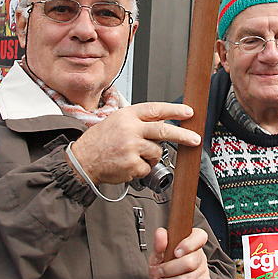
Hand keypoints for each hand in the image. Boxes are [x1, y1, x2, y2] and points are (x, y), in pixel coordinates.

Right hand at [69, 101, 200, 185]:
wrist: (82, 160)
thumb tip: (162, 124)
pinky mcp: (132, 164)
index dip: (175, 110)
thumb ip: (138, 121)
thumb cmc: (98, 141)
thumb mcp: (116, 121)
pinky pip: (147, 167)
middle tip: (195, 139)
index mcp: (127, 116)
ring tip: (135, 155)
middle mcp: (130, 129)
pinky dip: (141, 169)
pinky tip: (128, 164)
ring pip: (156, 152)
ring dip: (151, 156)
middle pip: (164, 131)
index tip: (189, 112)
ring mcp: (131, 147)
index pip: (156, 109)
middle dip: (183, 135)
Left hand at [148, 227, 211, 278]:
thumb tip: (160, 232)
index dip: (189, 244)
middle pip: (189, 262)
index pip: (200, 237)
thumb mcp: (158, 256)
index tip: (175, 252)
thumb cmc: (165, 268)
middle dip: (169, 270)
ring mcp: (204, 272)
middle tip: (158, 273)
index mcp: (192, 243)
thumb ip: (159, 244)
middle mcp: (200, 256)